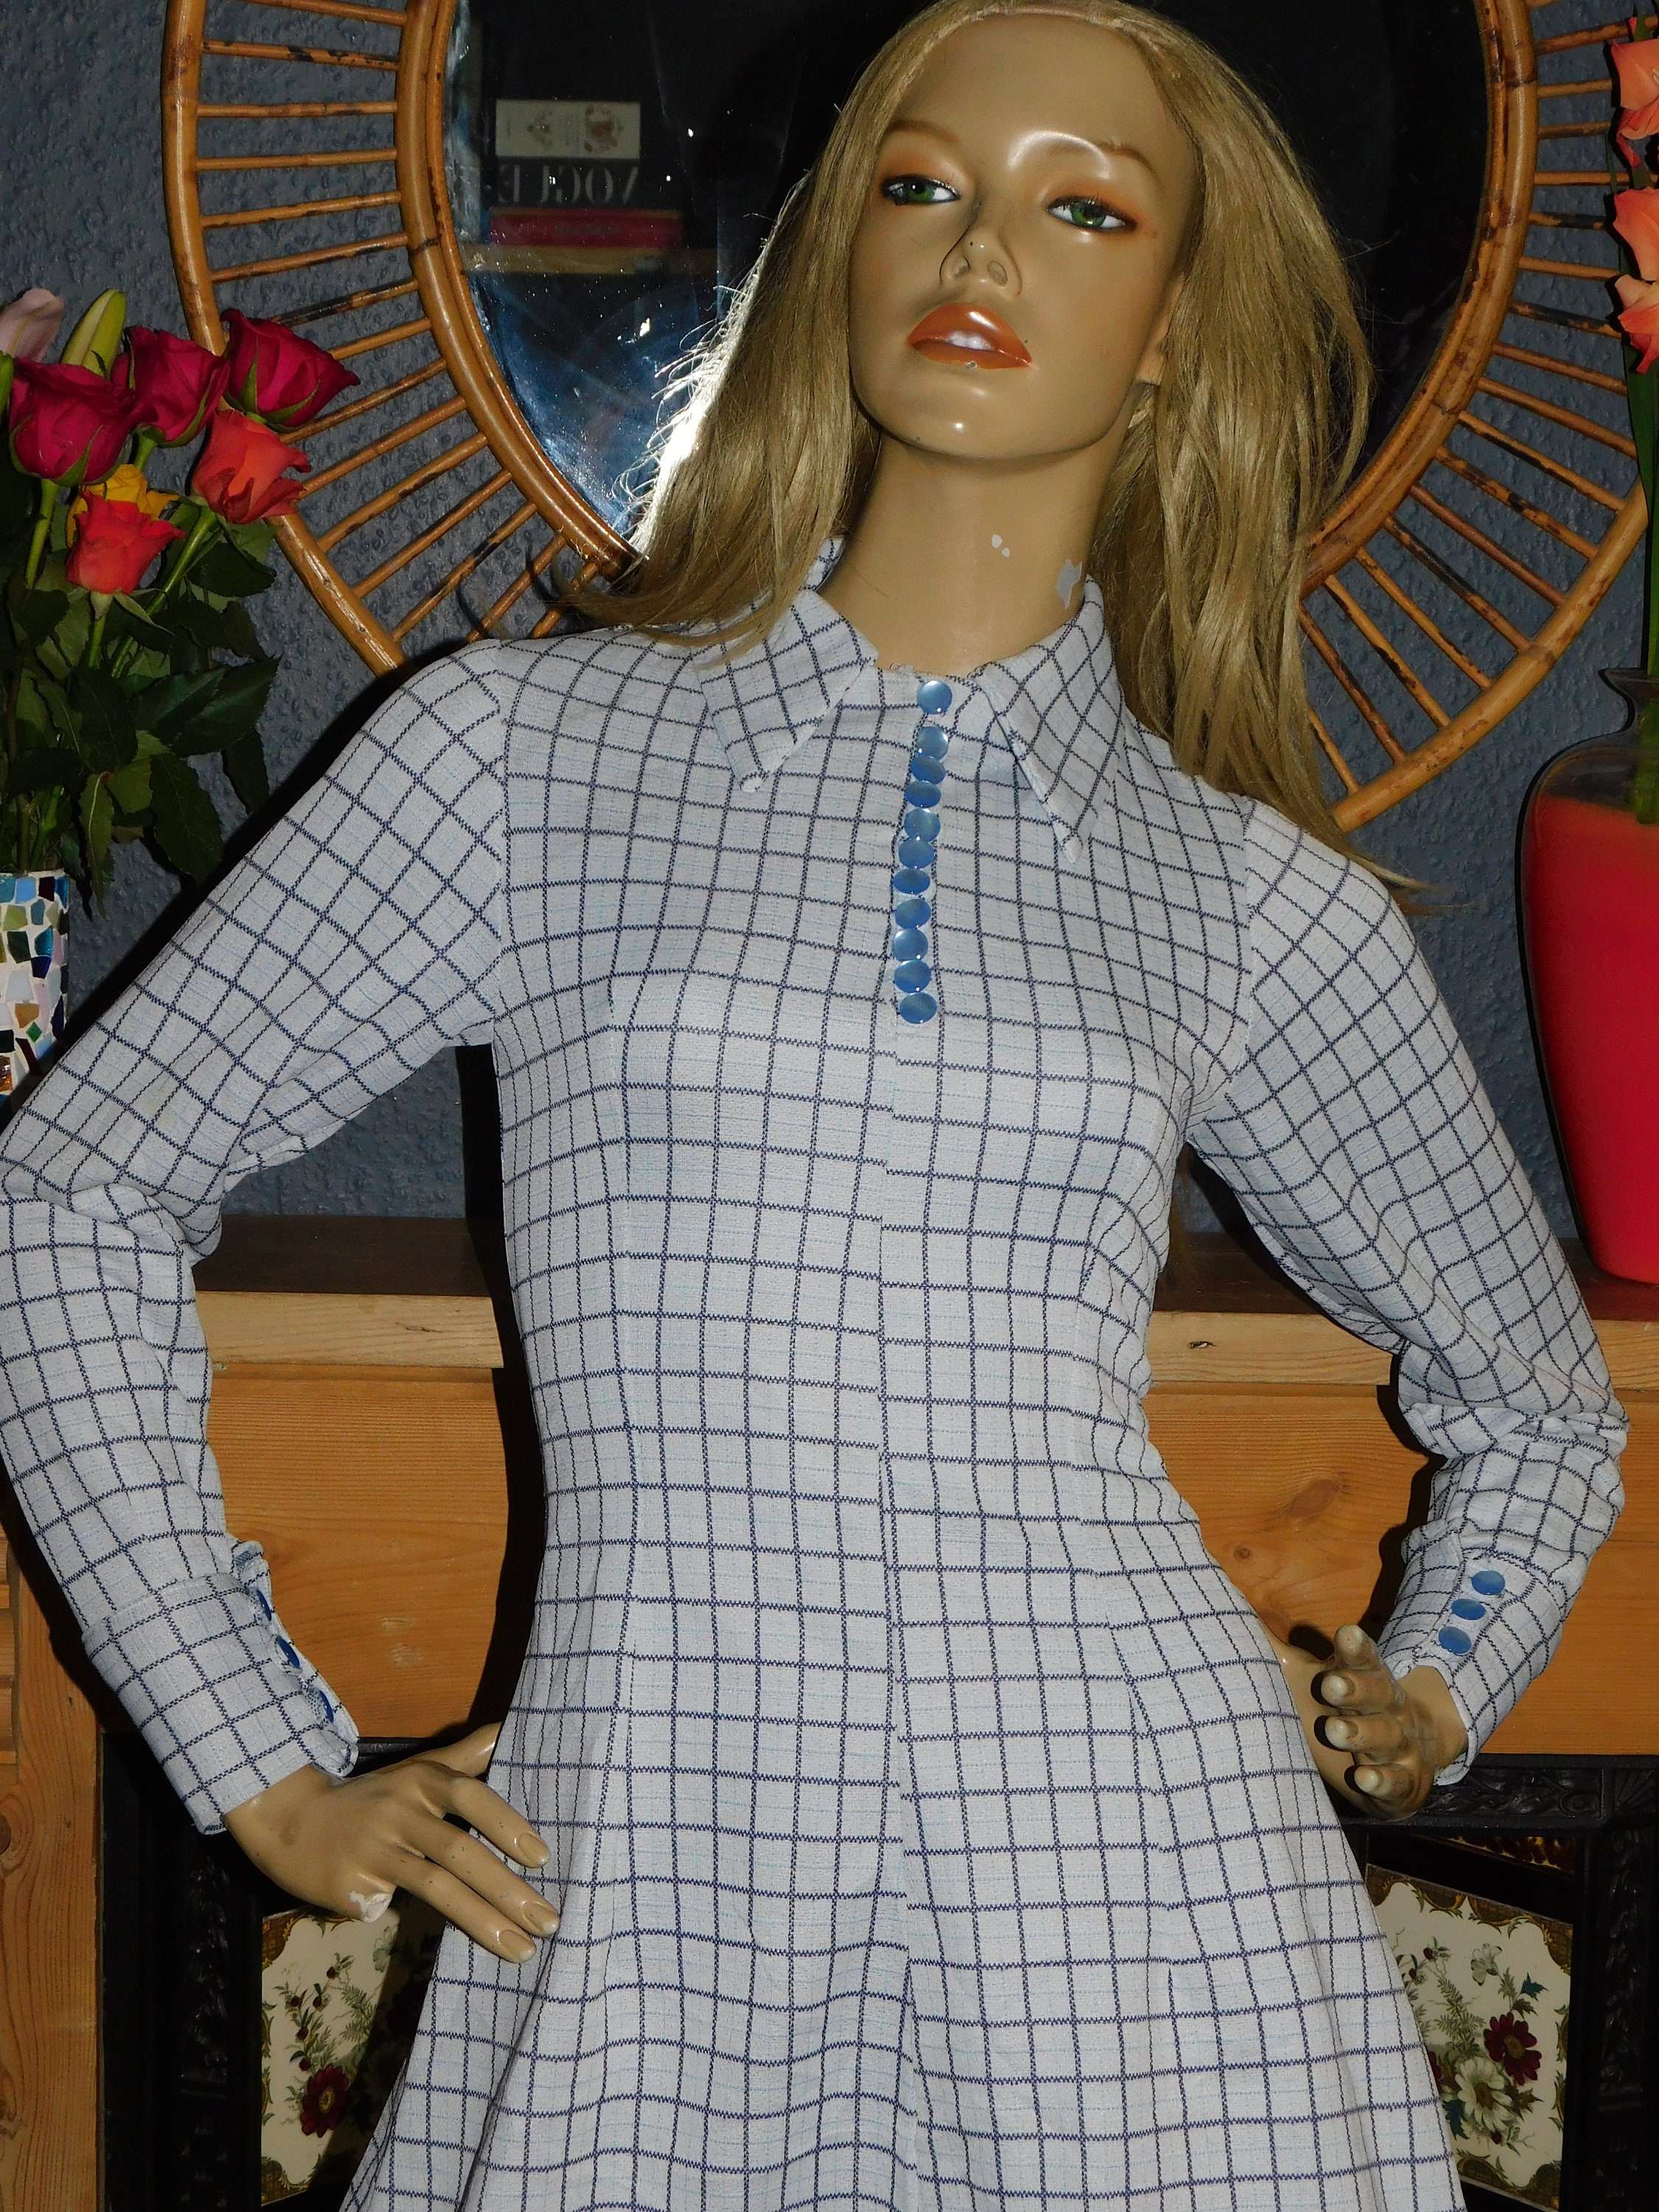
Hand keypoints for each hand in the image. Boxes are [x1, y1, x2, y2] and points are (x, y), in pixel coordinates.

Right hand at [224, 1723, 555, 1961]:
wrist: (288, 1817)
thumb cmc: (370, 1798)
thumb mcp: (413, 1772)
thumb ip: (463, 1758)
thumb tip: (508, 1729)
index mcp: (419, 1781)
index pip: (470, 1796)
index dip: (507, 1824)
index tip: (542, 1858)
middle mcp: (398, 1811)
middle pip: (459, 1853)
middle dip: (508, 1891)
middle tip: (549, 1922)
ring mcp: (372, 1850)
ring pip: (435, 1889)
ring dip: (484, 1923)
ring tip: (522, 1952)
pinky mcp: (348, 1886)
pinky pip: (391, 1910)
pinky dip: (408, 1918)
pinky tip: (406, 1923)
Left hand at [1268, 1623, 1468, 1817]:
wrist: (1413, 1751)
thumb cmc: (1349, 1707)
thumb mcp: (1316, 1677)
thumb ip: (1278, 1651)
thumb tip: (1234, 1612)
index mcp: (1368, 1678)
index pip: (1364, 1659)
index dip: (1356, 1648)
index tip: (1346, 1634)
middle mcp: (1388, 1707)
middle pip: (1377, 1693)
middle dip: (1355, 1689)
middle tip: (1330, 1686)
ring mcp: (1400, 1744)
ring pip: (1386, 1737)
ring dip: (1361, 1734)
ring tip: (1334, 1730)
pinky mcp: (1404, 1780)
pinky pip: (1396, 1781)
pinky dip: (1381, 1781)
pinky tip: (1364, 1779)